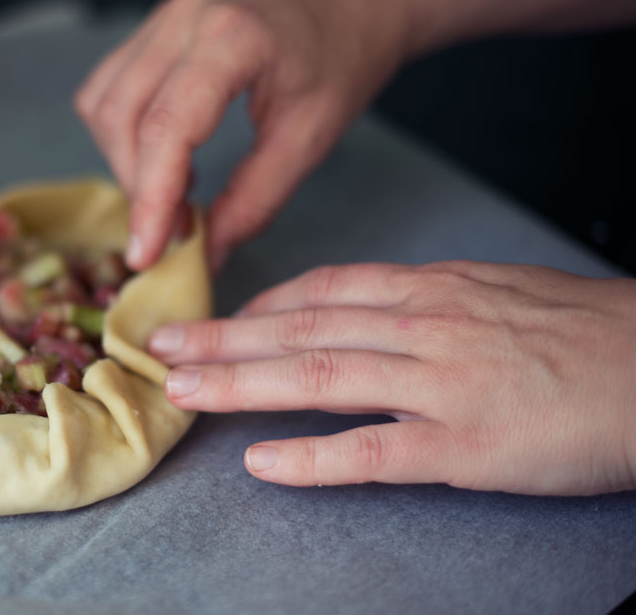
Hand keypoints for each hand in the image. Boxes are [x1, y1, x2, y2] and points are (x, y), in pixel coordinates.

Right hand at [74, 0, 408, 270]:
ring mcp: (166, 17)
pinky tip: (166, 155)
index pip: (166, 128)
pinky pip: (110, 87)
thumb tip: (207, 255)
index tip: (144, 253)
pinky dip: (124, 134)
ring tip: (173, 194)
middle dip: (139, 187)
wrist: (352, 3)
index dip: (150, 199)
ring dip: (126, 162)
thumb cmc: (343, 58)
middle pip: (122, 117)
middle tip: (176, 232)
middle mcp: (187, 17)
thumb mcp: (309, 141)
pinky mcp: (156, 26)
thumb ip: (253, 202)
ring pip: (104, 104)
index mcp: (234, 38)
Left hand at [147, 261, 635, 494]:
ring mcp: (442, 384)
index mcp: (433, 288)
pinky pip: (374, 451)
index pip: (324, 290)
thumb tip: (369, 309)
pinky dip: (313, 459)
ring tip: (186, 394)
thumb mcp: (499, 291)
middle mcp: (425, 325)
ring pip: (321, 376)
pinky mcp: (466, 446)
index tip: (218, 320)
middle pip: (302, 327)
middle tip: (163, 346)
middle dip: (224, 339)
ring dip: (244, 386)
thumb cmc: (588, 329)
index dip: (260, 306)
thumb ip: (428, 299)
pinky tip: (264, 463)